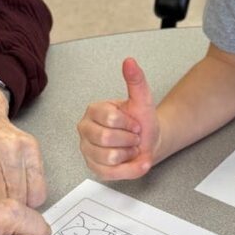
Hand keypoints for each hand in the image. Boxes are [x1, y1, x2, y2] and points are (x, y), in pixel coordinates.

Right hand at [77, 57, 160, 179]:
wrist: (149, 141)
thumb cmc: (141, 121)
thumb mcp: (142, 100)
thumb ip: (136, 81)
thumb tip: (129, 61)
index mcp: (93, 111)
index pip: (110, 119)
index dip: (129, 123)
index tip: (135, 124)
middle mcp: (85, 130)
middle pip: (106, 139)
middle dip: (129, 139)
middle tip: (133, 136)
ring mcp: (87, 150)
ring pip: (109, 157)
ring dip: (130, 153)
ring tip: (131, 148)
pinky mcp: (95, 169)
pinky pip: (112, 173)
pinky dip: (131, 169)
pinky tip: (137, 162)